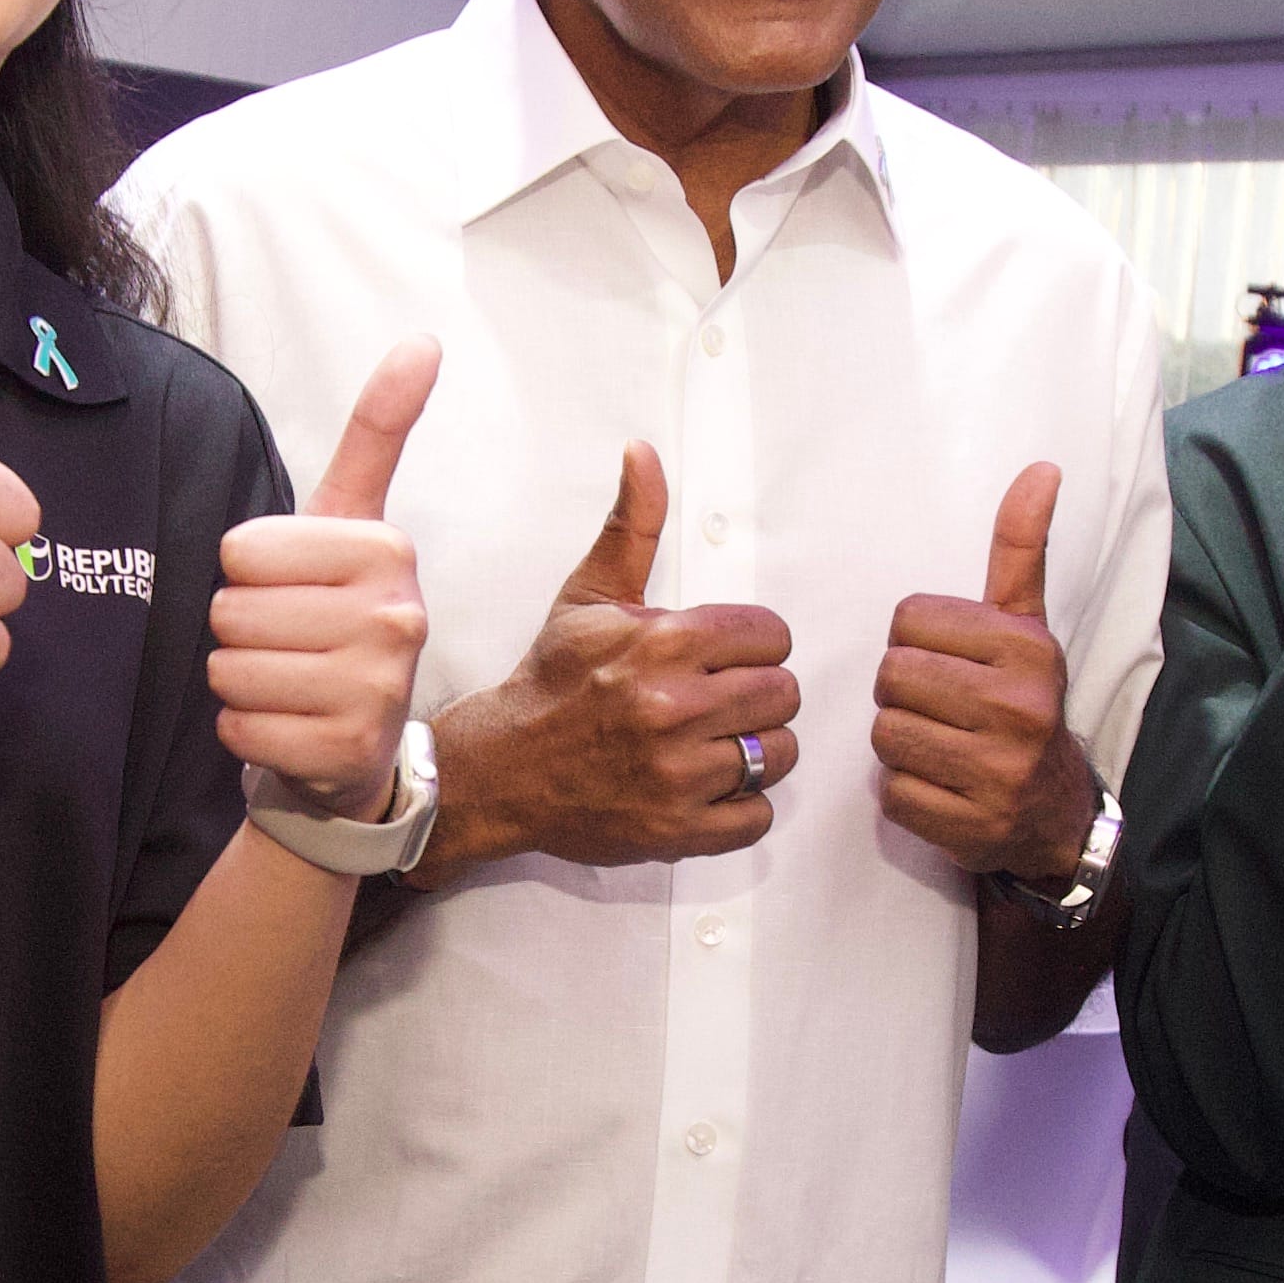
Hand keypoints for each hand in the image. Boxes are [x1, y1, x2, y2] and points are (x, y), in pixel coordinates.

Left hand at [208, 344, 436, 807]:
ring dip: (238, 681)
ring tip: (284, 682)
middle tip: (284, 642)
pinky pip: (240, 729)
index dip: (244, 572)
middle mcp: (397, 616)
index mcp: (388, 549)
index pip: (241, 550)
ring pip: (230, 669)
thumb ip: (378, 432)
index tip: (289, 587)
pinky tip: (285, 726)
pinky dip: (244, 731)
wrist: (356, 742)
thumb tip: (424, 339)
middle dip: (238, 630)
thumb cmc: (337, 616)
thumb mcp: (351, 520)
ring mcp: (378, 690)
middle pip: (231, 611)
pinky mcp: (348, 751)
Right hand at [424, 444, 800, 871]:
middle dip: (757, 693)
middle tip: (719, 700)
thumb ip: (632, 524)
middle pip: (783, 693)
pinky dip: (742, 805)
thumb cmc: (552, 680)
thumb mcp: (589, 594)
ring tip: (715, 742)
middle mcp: (675, 707)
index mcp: (664, 643)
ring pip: (779, 753)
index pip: (772, 636)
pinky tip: (707, 785)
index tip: (724, 656)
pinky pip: (758, 816)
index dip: (754, 644)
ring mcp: (678, 774)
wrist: (499, 768)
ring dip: (757, 750)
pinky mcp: (678, 829)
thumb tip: (644, 453)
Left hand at [870, 461, 1097, 878]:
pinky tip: (943, 788)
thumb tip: (1041, 467)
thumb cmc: (1022, 704)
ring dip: (900, 743)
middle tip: (941, 710)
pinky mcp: (969, 825)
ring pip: (885, 734)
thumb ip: (1019, 548)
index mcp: (1027, 649)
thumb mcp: (1025, 625)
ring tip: (941, 747)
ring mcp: (998, 772)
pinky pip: (891, 792)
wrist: (1054, 813)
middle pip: (891, 676)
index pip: (909, 620)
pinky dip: (906, 792)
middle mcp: (1020, 708)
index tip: (951, 663)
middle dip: (903, 693)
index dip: (917, 642)